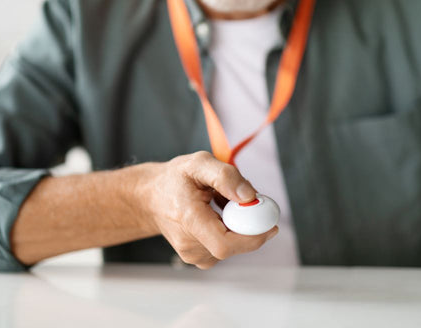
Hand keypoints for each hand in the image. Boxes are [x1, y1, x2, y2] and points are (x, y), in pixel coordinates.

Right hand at [141, 151, 278, 268]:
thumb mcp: (199, 163)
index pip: (224, 244)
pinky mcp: (199, 258)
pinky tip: (216, 217)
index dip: (252, 237)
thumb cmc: (174, 179)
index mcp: (188, 219)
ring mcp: (193, 254)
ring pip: (233, 246)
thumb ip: (225, 176)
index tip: (269, 222)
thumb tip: (249, 197)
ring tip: (219, 205)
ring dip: (237, 226)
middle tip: (248, 202)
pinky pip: (227, 247)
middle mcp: (188, 243)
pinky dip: (230, 232)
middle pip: (233, 245)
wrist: (150, 198)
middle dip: (249, 225)